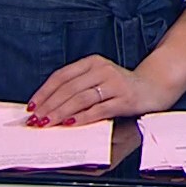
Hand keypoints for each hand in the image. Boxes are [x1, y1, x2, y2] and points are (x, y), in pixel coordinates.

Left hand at [25, 54, 179, 127]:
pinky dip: (83, 118)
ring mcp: (114, 84)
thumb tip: (48, 106)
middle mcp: (102, 70)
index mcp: (92, 62)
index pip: (61, 76)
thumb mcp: (98, 78)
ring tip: (49, 123)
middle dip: (49, 106)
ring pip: (81, 99)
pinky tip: (71, 124)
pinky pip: (99, 110)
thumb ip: (77, 87)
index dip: (44, 91)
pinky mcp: (124, 99)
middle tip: (36, 119)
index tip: (32, 106)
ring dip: (61, 113)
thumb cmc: (120, 85)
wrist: (153, 86)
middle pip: (69, 88)